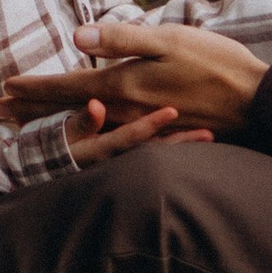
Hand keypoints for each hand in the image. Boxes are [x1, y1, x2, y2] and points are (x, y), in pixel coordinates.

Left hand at [4, 21, 268, 135]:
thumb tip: (78, 35)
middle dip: (33, 110)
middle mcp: (127, 112)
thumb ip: (122, 38)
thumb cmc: (216, 62)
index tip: (5, 88)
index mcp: (125, 86)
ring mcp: (142, 128)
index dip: (35, 87)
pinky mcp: (159, 136)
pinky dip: (89, 135)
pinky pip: (112, 138)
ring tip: (30, 124)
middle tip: (0, 112)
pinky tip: (85, 134)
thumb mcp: (168, 38)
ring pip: (87, 126)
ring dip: (55, 123)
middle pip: (70, 111)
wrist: (256, 101)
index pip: (68, 87)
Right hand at [66, 98, 211, 168]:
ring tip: (210, 135)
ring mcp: (128, 164)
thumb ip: (83, 121)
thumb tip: (97, 105)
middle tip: (208, 133)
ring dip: (183, 145)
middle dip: (180, 143)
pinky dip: (177, 147)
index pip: (129, 136)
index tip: (172, 111)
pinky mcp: (134, 162)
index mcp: (102, 149)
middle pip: (153, 150)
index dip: (150, 124)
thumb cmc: (64, 142)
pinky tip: (200, 137)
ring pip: (159, 153)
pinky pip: (158, 155)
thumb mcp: (66, 133)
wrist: (61, 167)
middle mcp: (119, 160)